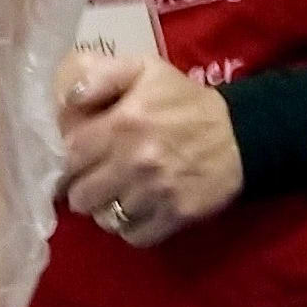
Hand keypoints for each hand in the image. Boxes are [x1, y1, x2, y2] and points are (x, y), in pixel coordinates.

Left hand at [58, 55, 243, 247]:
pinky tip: (137, 211)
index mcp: (123, 123)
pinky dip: (131, 228)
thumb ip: (100, 74)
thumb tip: (66, 97)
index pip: (69, 156)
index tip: (75, 160)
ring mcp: (156, 193)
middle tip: (93, 181)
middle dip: (82, 189)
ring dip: (106, 210)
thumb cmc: (184, 101)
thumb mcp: (144, 69)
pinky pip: (134, 236)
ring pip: (105, 220)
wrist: (241, 134)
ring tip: (116, 196)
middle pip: (81, 196)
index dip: (67, 161)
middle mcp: (135, 161)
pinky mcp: (175, 216)